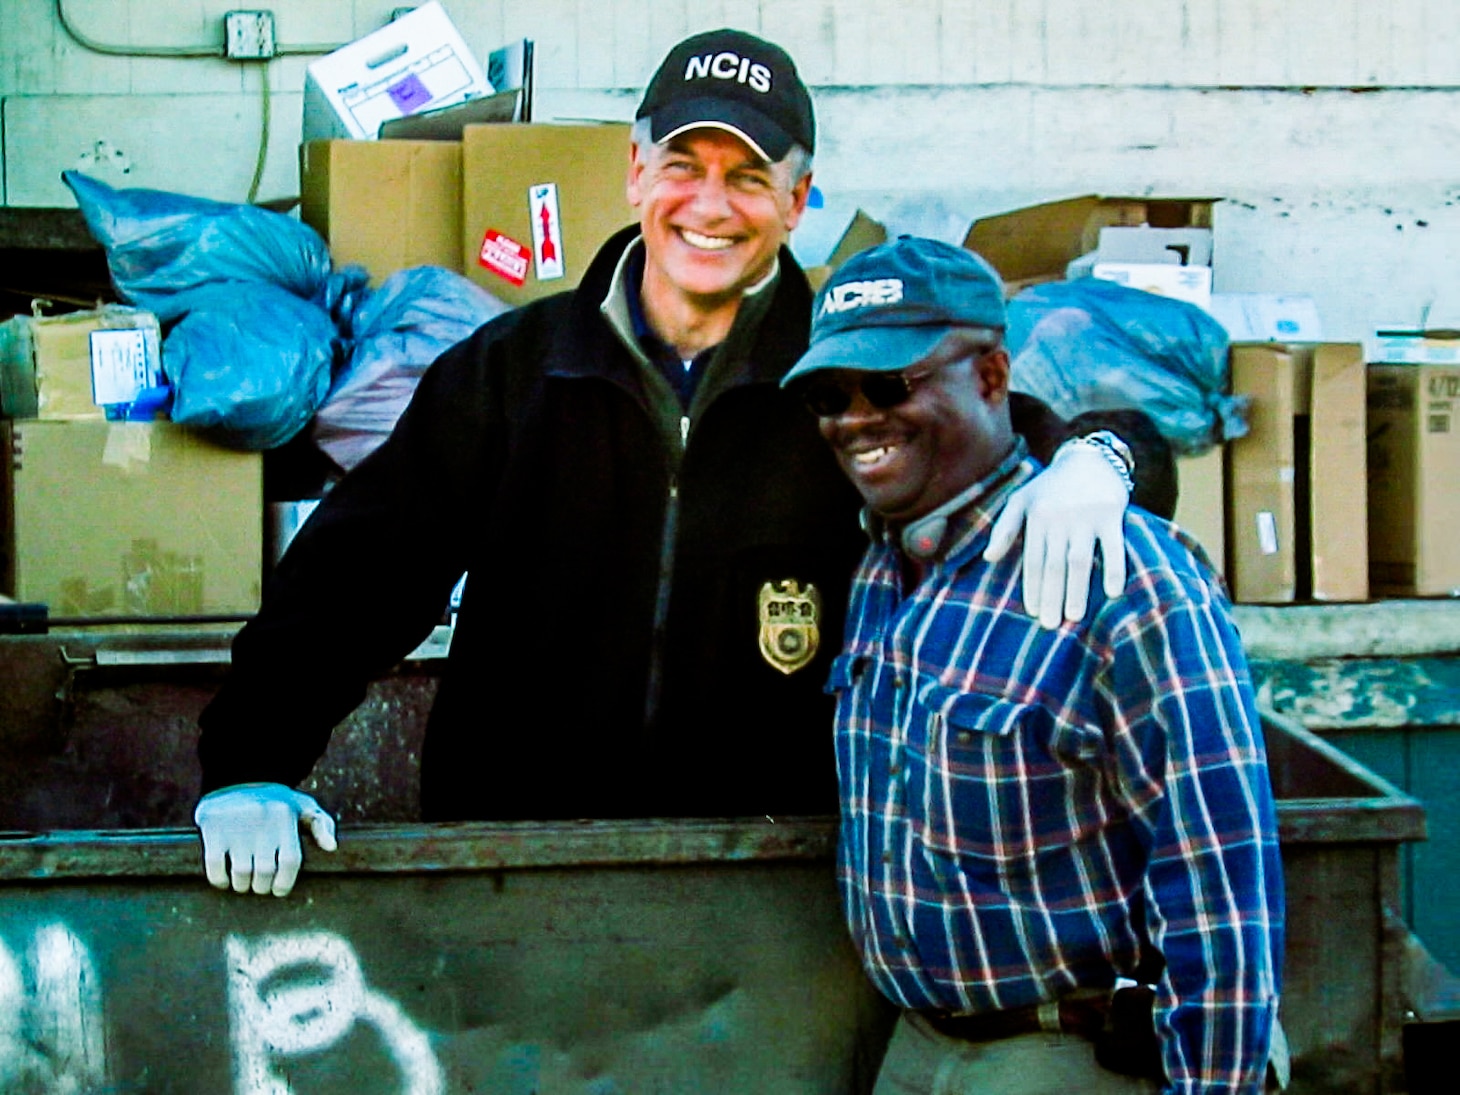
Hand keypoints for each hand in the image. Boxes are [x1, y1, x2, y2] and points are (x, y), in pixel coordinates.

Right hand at [194, 782, 336, 897]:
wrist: (237, 779)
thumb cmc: (276, 802)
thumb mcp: (303, 806)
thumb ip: (322, 824)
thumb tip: (331, 847)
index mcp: (286, 817)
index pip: (290, 862)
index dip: (284, 882)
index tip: (278, 890)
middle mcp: (262, 821)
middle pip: (265, 872)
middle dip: (262, 886)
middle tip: (259, 886)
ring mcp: (236, 825)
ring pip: (241, 874)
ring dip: (242, 886)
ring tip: (244, 883)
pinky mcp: (213, 829)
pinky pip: (215, 867)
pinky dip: (220, 880)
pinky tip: (225, 880)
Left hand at [985, 443, 1129, 627]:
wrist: (1090, 459)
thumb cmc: (1050, 486)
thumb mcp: (1021, 499)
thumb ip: (1003, 528)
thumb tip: (988, 558)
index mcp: (1037, 517)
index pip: (1033, 560)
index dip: (1032, 587)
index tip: (1034, 613)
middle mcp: (1060, 518)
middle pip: (1054, 564)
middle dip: (1052, 596)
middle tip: (1051, 625)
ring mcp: (1086, 517)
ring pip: (1080, 560)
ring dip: (1077, 590)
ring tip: (1075, 617)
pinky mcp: (1112, 515)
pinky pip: (1114, 547)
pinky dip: (1115, 569)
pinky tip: (1113, 593)